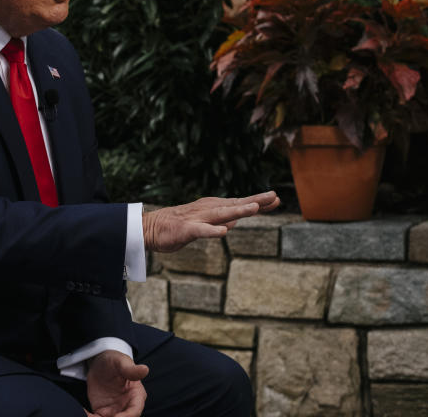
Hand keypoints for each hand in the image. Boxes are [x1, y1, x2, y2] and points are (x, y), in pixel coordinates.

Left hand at [85, 350, 147, 416]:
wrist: (99, 363)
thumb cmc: (114, 360)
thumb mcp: (121, 362)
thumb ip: (130, 369)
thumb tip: (145, 369)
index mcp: (136, 396)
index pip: (135, 411)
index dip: (127, 416)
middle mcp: (127, 406)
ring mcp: (115, 411)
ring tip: (89, 415)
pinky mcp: (103, 412)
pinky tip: (83, 412)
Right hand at [142, 191, 279, 252]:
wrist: (151, 228)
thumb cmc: (178, 226)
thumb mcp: (203, 223)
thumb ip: (219, 220)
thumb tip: (236, 219)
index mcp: (212, 207)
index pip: (239, 204)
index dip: (258, 202)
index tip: (277, 199)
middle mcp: (207, 209)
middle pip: (234, 204)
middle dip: (255, 201)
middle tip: (274, 196)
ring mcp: (197, 219)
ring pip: (220, 214)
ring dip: (238, 210)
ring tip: (255, 209)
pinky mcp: (186, 230)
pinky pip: (201, 230)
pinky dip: (212, 230)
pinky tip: (223, 232)